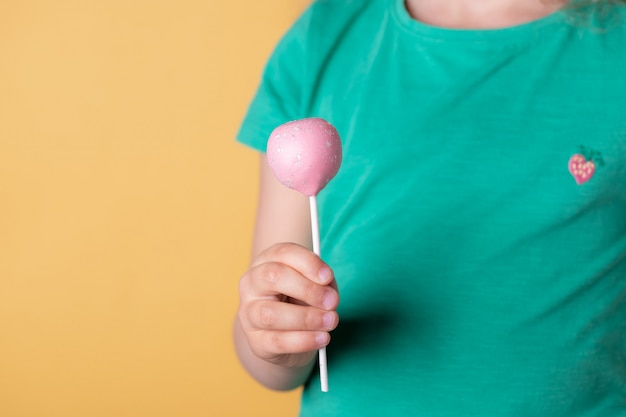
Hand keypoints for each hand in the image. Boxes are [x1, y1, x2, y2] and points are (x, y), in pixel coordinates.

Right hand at [237, 242, 338, 369]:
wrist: (285, 334)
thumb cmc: (300, 299)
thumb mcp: (314, 284)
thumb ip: (322, 284)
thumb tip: (328, 296)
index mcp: (267, 261)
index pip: (283, 253)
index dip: (307, 263)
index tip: (328, 277)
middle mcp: (252, 283)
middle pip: (273, 276)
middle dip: (307, 289)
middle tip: (332, 302)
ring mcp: (249, 313)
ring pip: (271, 314)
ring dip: (306, 318)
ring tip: (330, 321)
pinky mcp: (256, 341)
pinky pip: (278, 341)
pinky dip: (304, 340)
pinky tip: (322, 338)